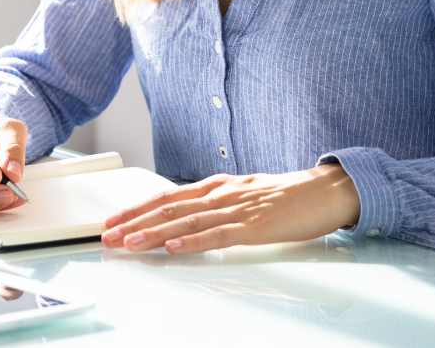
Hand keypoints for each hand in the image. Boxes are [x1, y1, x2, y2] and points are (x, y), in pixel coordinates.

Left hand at [99, 164, 359, 253]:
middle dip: (136, 222)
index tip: (113, 221)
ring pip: (188, 221)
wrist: (326, 190)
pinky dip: (195, 241)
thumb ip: (217, 203)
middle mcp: (222, 194)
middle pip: (170, 208)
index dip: (138, 209)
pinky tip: (176, 248)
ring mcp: (238, 209)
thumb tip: (189, 216)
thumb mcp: (244, 194)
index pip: (169, 197)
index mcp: (218, 186)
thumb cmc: (288, 195)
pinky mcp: (256, 226)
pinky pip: (220, 235)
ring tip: (130, 243)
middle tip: (108, 236)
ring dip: (155, 233)